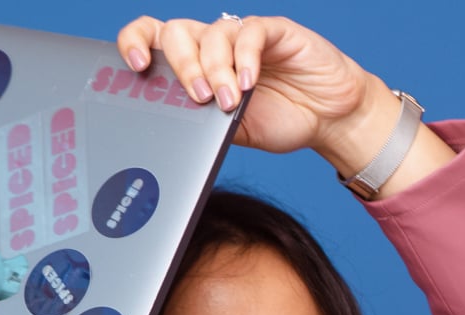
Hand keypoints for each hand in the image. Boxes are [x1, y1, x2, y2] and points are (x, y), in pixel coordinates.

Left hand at [117, 15, 454, 191]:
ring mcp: (243, 36)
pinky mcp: (275, 32)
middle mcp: (215, 45)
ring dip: (215, 69)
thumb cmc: (281, 121)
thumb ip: (203, 125)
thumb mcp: (232, 132)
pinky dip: (244, 58)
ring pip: (212, 33)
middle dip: (181, 66)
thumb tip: (170, 133)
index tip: (135, 66)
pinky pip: (250, 33)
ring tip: (229, 101)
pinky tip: (248, 81)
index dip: (136, 43)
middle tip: (198, 97)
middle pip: (177, 33)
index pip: (155, 39)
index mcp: (196, 65)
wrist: (328, 119)